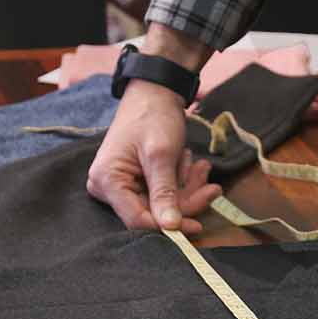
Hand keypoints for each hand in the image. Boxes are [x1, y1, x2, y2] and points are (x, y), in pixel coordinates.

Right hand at [85, 23, 218, 230]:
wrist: (155, 91)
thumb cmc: (153, 116)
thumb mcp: (161, 153)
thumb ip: (165, 192)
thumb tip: (171, 227)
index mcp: (107, 181)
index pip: (137, 219)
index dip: (167, 226)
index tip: (196, 225)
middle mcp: (108, 188)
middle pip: (153, 213)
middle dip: (185, 199)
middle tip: (210, 186)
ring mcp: (122, 185)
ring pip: (162, 204)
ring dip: (188, 188)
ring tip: (202, 167)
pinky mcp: (136, 181)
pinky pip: (163, 193)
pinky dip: (182, 182)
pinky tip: (195, 165)